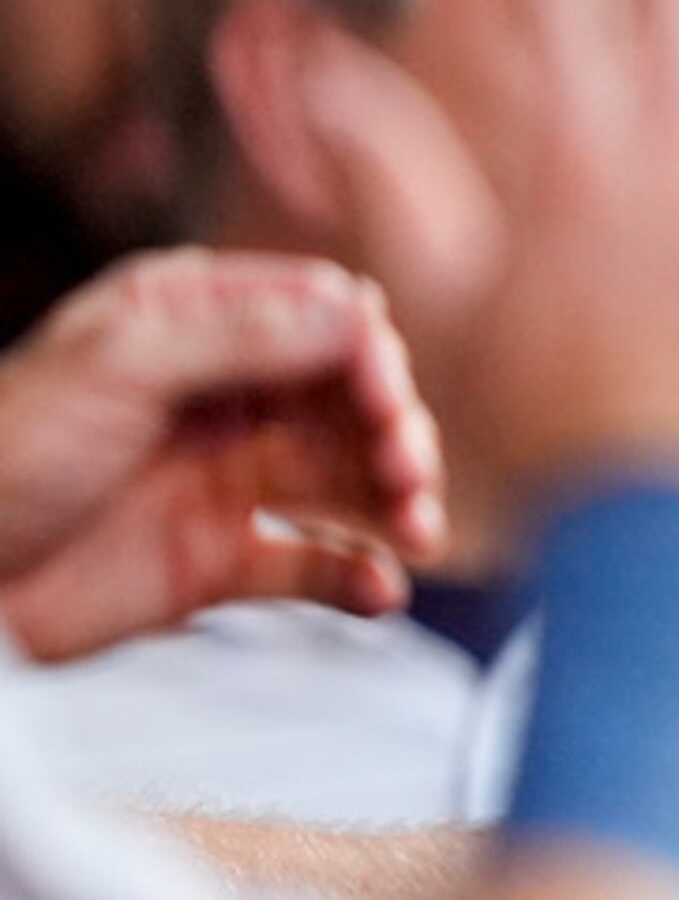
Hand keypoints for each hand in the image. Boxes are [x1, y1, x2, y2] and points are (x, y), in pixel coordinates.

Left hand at [0, 248, 442, 662]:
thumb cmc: (0, 456)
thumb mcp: (116, 368)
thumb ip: (241, 335)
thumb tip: (360, 310)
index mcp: (192, 326)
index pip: (319, 319)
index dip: (364, 355)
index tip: (382, 397)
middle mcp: (222, 396)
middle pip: (348, 400)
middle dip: (392, 431)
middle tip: (405, 471)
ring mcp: (224, 479)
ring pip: (347, 479)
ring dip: (395, 500)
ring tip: (416, 531)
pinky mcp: (218, 561)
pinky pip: (313, 564)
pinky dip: (357, 577)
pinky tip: (380, 590)